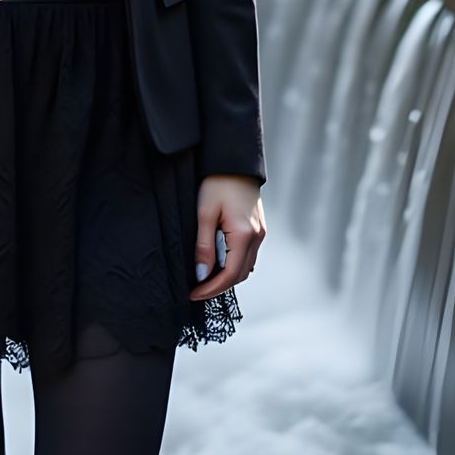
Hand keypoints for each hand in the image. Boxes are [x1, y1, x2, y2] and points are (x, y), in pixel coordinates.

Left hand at [190, 174, 263, 300]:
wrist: (234, 161)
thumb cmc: (217, 183)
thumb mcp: (204, 213)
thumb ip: (204, 246)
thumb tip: (202, 274)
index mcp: (244, 234)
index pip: (230, 275)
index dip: (211, 288)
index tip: (193, 294)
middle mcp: (257, 237)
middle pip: (240, 275)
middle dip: (219, 286)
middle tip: (197, 289)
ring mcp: (260, 233)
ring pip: (245, 267)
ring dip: (227, 276)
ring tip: (205, 278)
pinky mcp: (259, 228)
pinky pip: (248, 255)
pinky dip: (234, 264)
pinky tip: (218, 261)